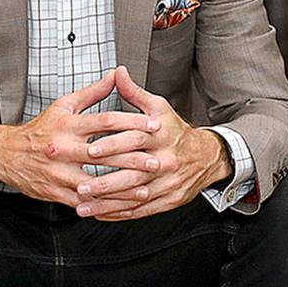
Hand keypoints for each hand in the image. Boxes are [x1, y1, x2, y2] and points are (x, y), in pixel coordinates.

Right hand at [0, 71, 158, 207]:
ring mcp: (59, 172)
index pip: (105, 121)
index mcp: (68, 124)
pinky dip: (105, 204)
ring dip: (123, 187)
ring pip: (96, 182)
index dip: (132, 122)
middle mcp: (63, 148)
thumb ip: (92, 92)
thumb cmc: (41, 129)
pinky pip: (85, 201)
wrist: (8, 154)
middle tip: (156, 160)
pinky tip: (121, 205)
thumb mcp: (64, 105)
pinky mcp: (56, 192)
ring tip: (146, 187)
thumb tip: (116, 74)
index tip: (153, 125)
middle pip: (104, 152)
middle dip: (133, 158)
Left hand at [75, 66, 231, 220]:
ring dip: (108, 203)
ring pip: (135, 196)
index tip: (90, 150)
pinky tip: (101, 213)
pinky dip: (120, 213)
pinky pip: (142, 210)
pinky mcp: (169, 200)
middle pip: (134, 174)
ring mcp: (168, 183)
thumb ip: (134, 93)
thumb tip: (117, 72)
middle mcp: (165, 161)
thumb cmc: (176, 130)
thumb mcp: (158, 107)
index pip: (134, 141)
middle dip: (106, 182)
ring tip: (83, 205)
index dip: (112, 145)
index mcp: (161, 137)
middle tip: (80, 186)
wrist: (207, 156)